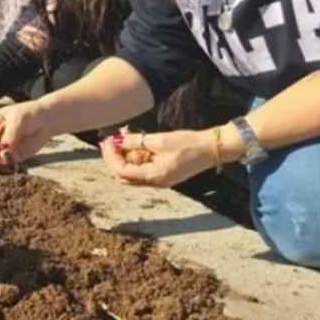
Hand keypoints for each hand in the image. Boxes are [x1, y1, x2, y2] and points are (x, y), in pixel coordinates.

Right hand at [0, 100, 55, 167]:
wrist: (46, 121)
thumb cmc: (30, 114)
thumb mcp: (19, 119)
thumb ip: (10, 134)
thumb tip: (3, 150)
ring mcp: (1, 147)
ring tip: (4, 161)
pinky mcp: (12, 156)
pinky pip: (4, 163)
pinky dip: (6, 166)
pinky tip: (14, 165)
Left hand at [100, 129, 215, 187]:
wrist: (211, 149)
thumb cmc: (188, 144)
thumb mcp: (159, 140)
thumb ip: (136, 142)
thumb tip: (117, 140)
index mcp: (154, 177)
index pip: (122, 171)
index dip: (111, 156)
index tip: (108, 140)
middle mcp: (155, 182)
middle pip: (124, 175)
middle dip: (114, 158)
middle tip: (110, 140)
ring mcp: (159, 180)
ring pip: (132, 172)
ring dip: (124, 156)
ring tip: (123, 136)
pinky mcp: (163, 174)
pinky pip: (142, 169)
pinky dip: (135, 157)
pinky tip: (136, 142)